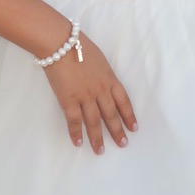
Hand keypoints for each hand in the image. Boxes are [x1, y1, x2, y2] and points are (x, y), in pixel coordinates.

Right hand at [42, 33, 136, 153]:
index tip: (134, 128)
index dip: (129, 115)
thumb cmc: (79, 46)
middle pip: (111, 114)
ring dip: (97, 138)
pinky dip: (76, 133)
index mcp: (110, 79)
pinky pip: (74, 120)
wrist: (60, 43)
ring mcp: (85, 96)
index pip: (124, 101)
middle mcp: (100, 90)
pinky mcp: (68, 100)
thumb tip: (105, 84)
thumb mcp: (100, 59)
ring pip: (94, 121)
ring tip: (100, 151)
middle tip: (122, 144)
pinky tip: (78, 143)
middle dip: (117, 131)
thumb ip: (104, 74)